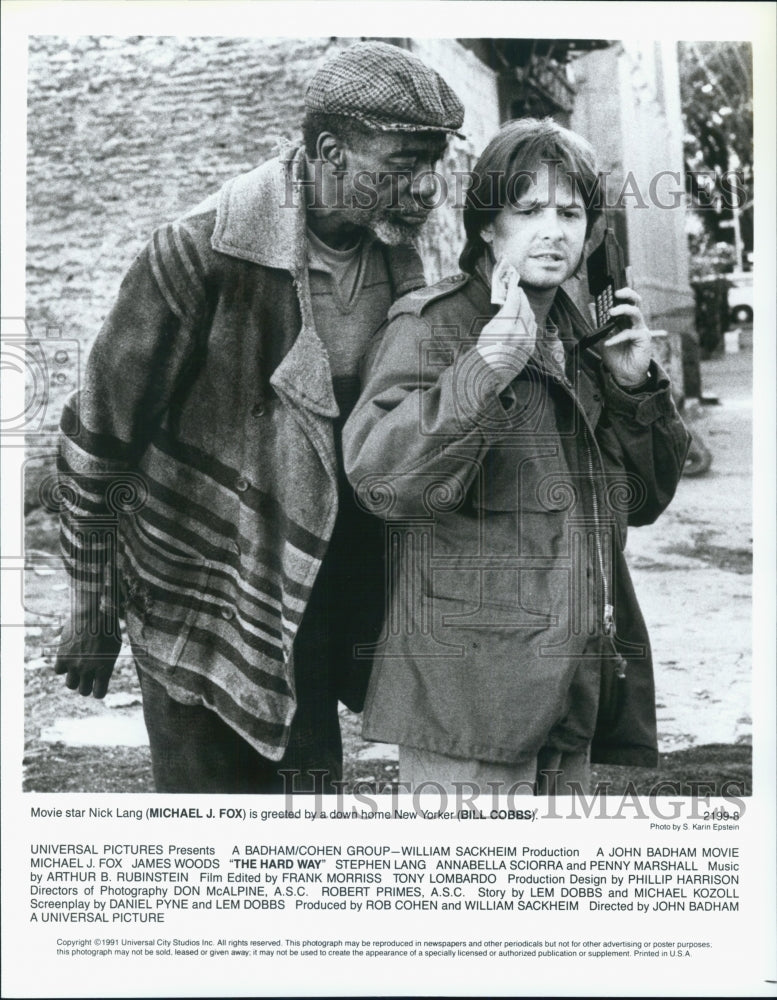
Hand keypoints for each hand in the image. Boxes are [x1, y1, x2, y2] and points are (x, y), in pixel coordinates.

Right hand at [54, 605, 121, 697]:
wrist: (93, 614)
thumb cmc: (107, 629)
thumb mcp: (114, 648)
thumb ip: (107, 664)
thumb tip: (100, 676)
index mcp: (104, 669)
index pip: (98, 693)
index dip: (98, 691)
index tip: (98, 686)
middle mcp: (88, 669)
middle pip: (83, 691)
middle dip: (86, 686)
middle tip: (87, 677)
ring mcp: (74, 664)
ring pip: (70, 684)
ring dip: (74, 678)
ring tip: (78, 669)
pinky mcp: (62, 656)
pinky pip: (58, 671)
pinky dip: (63, 667)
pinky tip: (69, 658)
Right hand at [477, 264, 537, 389]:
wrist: (488, 375)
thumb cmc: (483, 352)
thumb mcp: (488, 330)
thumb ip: (500, 315)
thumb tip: (507, 303)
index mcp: (507, 326)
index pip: (515, 301)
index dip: (514, 290)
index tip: (513, 284)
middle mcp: (520, 333)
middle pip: (525, 307)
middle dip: (522, 297)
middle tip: (517, 290)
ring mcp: (527, 341)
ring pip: (531, 317)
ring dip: (526, 307)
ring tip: (520, 302)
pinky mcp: (530, 348)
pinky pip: (533, 329)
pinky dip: (529, 320)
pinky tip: (524, 317)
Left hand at [600, 287, 652, 386]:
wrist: (623, 374)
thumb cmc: (615, 356)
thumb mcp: (602, 336)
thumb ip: (599, 321)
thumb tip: (592, 305)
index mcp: (626, 320)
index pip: (626, 301)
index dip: (618, 294)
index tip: (606, 291)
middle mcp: (634, 322)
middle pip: (636, 300)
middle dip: (627, 294)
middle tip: (615, 293)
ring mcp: (641, 329)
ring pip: (636, 312)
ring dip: (623, 309)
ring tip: (610, 312)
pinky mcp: (644, 338)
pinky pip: (630, 333)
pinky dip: (617, 337)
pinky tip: (608, 342)